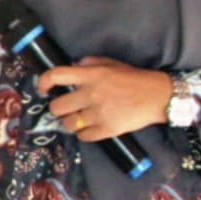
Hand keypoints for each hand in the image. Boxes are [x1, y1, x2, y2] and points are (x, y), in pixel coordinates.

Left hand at [38, 57, 169, 141]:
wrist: (157, 96)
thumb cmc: (134, 78)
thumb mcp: (111, 63)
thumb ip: (89, 63)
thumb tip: (72, 66)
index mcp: (90, 75)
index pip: (55, 76)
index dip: (43, 83)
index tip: (42, 89)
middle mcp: (91, 93)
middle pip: (57, 107)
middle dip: (58, 109)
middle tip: (64, 109)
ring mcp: (98, 113)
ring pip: (67, 124)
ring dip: (69, 123)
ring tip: (77, 120)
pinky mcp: (107, 129)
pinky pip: (83, 136)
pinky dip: (84, 134)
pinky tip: (89, 128)